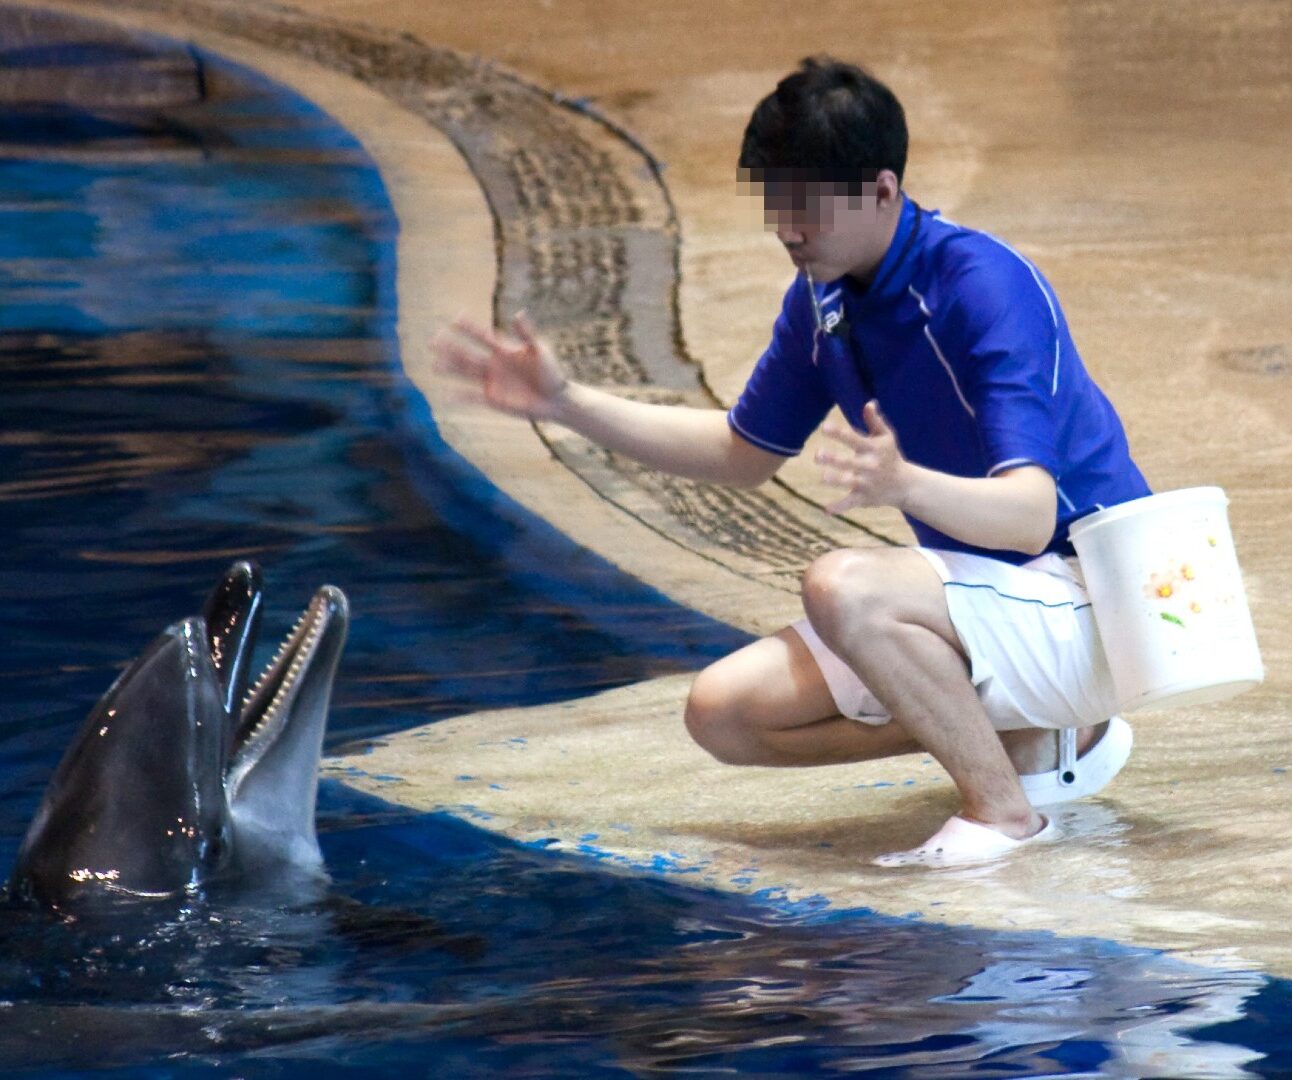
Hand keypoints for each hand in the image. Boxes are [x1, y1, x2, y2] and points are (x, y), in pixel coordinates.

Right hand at [432, 312, 568, 420]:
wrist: (555, 399)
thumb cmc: (551, 372)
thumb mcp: (540, 350)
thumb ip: (527, 334)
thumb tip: (518, 313)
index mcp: (503, 349)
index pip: (482, 336)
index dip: (469, 328)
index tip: (455, 317)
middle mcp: (493, 363)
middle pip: (467, 354)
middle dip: (451, 348)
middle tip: (433, 339)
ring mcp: (491, 381)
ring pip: (466, 373)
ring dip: (451, 369)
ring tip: (434, 365)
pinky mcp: (493, 399)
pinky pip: (473, 397)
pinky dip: (460, 397)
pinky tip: (446, 395)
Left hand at [814, 400, 909, 513]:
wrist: (906, 485)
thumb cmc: (890, 456)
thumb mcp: (887, 437)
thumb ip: (875, 421)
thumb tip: (869, 403)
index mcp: (873, 449)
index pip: (855, 439)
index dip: (840, 433)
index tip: (824, 427)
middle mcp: (870, 466)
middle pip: (849, 462)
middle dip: (834, 459)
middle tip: (817, 454)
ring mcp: (867, 484)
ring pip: (849, 482)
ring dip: (836, 480)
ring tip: (823, 476)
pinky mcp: (864, 498)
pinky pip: (851, 503)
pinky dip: (840, 507)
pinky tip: (827, 510)